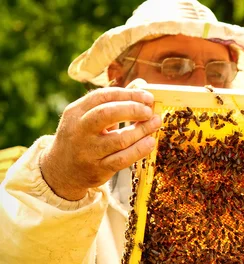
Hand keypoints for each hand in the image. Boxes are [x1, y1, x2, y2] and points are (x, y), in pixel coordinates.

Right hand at [40, 85, 159, 200]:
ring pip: (119, 139)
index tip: (147, 97)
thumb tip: (141, 86)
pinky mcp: (98, 169)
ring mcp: (88, 151)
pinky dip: (139, 150)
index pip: (103, 96)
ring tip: (155, 123)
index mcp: (76, 112)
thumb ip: (112, 102)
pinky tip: (150, 142)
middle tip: (149, 111)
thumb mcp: (87, 117)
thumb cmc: (81, 138)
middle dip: (133, 109)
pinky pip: (122, 159)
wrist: (60, 170)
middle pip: (107, 114)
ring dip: (142, 130)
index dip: (128, 94)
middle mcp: (79, 130)